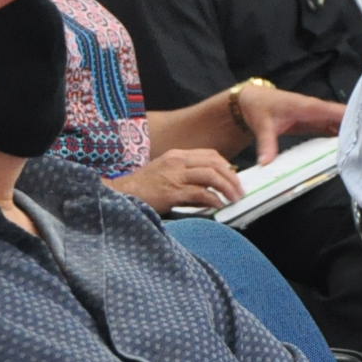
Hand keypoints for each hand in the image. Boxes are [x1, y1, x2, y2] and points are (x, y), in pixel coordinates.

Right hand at [107, 149, 244, 209]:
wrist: (121, 195)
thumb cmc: (142, 188)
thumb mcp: (164, 173)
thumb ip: (185, 176)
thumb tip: (209, 189)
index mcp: (176, 156)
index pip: (210, 155)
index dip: (226, 165)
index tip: (234, 177)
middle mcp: (177, 162)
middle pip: (215, 163)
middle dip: (232, 177)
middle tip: (239, 191)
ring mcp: (174, 176)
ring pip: (211, 176)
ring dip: (227, 188)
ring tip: (233, 199)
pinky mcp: (172, 192)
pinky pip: (200, 193)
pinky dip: (214, 200)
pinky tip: (218, 206)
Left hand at [233, 83, 345, 165]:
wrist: (252, 100)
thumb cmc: (259, 107)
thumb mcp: (263, 126)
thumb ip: (267, 144)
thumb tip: (267, 163)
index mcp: (309, 107)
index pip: (337, 112)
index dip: (353, 120)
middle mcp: (316, 110)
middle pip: (343, 119)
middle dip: (356, 129)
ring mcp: (315, 116)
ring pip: (339, 124)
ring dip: (349, 134)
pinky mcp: (312, 122)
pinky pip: (330, 129)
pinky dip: (339, 136)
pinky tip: (347, 147)